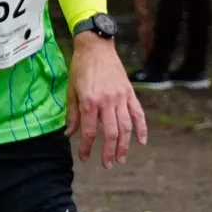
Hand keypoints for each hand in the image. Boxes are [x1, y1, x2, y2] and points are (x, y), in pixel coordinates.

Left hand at [66, 33, 147, 165]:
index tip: (85, 158)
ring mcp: (121, 97)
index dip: (87, 147)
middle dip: (109, 152)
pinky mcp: (129, 93)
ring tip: (121, 159)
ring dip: (124, 145)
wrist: (96, 46)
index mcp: (90, 101)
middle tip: (107, 164)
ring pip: (125, 127)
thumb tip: (69, 134)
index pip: (90, 131)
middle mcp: (107, 101)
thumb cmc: (80, 67)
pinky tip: (141, 141)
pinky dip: (141, 128)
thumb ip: (73, 114)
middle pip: (111, 133)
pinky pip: (138, 113)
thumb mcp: (71, 90)